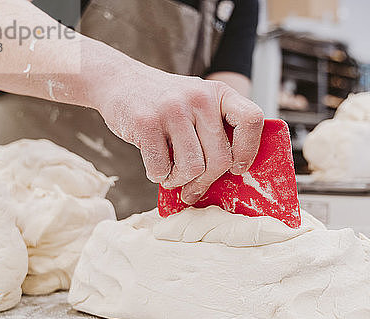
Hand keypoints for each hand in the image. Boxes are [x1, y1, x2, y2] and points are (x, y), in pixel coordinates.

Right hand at [96, 64, 263, 204]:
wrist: (117, 80)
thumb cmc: (164, 103)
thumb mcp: (197, 103)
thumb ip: (216, 130)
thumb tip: (230, 176)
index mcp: (218, 93)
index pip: (251, 120)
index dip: (248, 150)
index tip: (237, 168)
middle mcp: (199, 97)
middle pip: (220, 159)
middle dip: (205, 181)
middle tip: (193, 187)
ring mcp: (172, 109)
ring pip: (193, 168)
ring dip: (180, 181)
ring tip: (171, 174)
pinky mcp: (146, 122)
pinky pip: (162, 169)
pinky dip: (158, 176)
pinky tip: (155, 165)